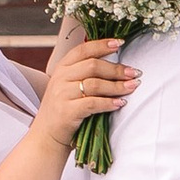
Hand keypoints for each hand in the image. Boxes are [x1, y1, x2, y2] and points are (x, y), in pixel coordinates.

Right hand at [33, 33, 134, 154]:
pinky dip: (109, 103)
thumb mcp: (67, 86)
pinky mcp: (67, 111)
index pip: (83, 50)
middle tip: (134, 72)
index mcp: (61, 68)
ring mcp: (62, 94)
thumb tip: (115, 65)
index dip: (102, 45)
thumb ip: (83, 73)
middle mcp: (60, 78)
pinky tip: (120, 103)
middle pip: (93, 66)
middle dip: (117, 69)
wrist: (46, 136)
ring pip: (95, 84)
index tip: (119, 43)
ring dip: (117, 86)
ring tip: (132, 87)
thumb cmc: (62, 110)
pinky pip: (93, 103)